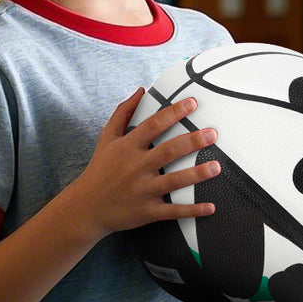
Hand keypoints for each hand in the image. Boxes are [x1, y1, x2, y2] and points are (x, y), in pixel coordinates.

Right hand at [72, 88, 220, 240]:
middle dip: (192, 141)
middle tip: (212, 134)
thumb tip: (140, 90)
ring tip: (216, 166)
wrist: (86, 208)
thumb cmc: (100, 169)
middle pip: (169, 151)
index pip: (153, 125)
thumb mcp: (106, 138)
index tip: (192, 103)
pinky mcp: (148, 211)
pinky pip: (173, 211)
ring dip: (197, 174)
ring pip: (175, 181)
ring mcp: (143, 190)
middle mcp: (137, 167)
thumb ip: (123, 112)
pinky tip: (210, 207)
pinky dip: (192, 210)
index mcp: (128, 147)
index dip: (173, 113)